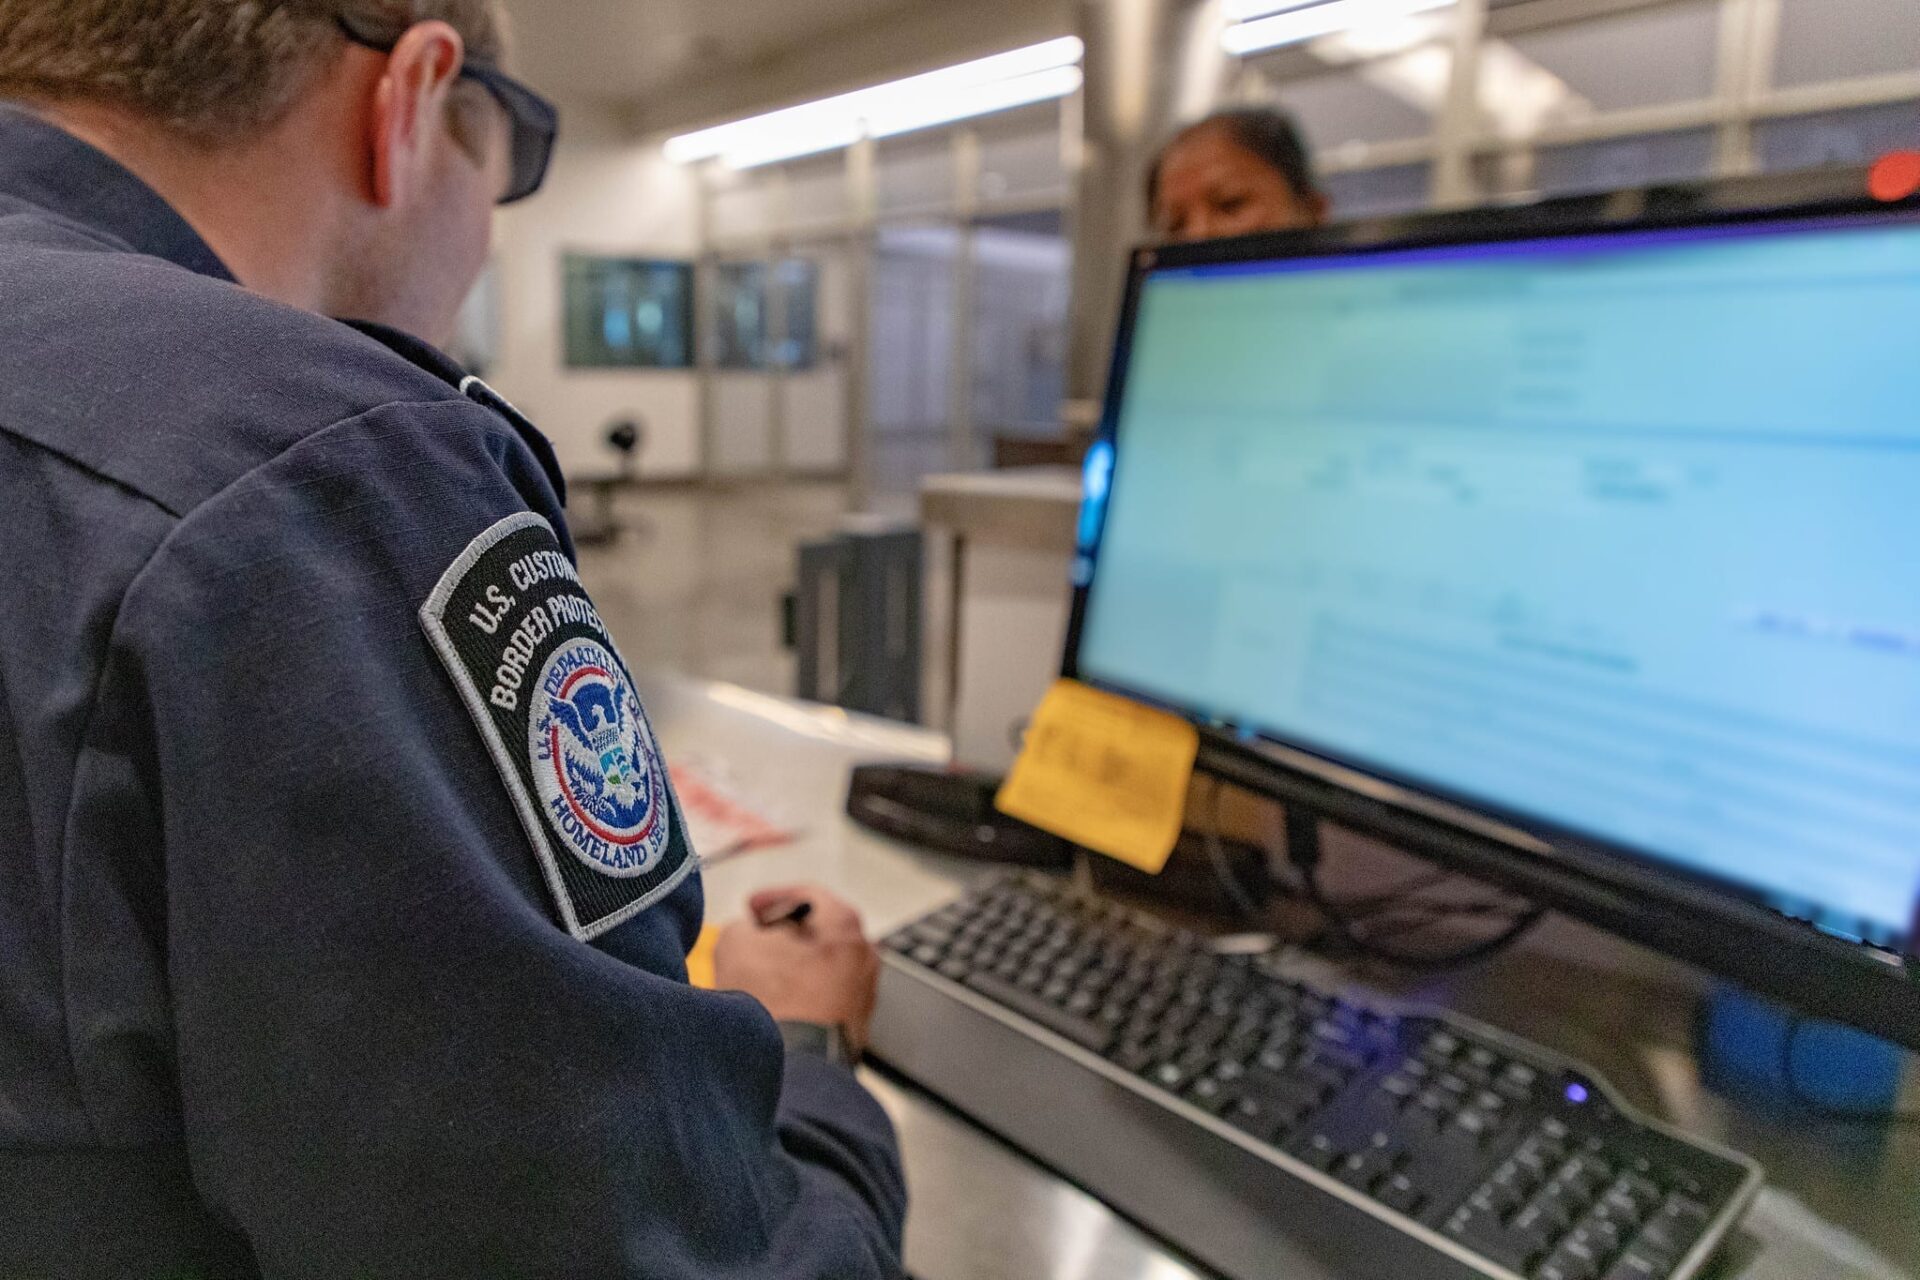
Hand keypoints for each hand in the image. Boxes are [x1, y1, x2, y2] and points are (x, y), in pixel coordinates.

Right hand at [712, 885, 879, 1056]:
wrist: (797, 1068)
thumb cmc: (774, 999)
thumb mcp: (737, 944)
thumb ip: (742, 928)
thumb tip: (747, 937)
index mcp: (844, 925)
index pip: (808, 896)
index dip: (773, 898)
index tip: (751, 908)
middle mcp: (863, 957)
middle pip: (819, 934)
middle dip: (784, 936)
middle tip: (754, 940)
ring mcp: (863, 995)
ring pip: (821, 970)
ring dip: (790, 969)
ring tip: (757, 977)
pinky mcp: (852, 1029)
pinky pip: (821, 1001)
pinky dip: (799, 997)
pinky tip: (771, 1007)